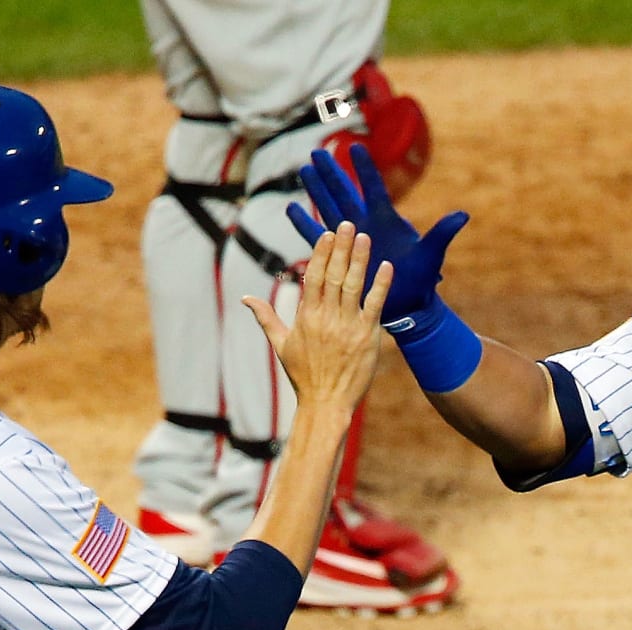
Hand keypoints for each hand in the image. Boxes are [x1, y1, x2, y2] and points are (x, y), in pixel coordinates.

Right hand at [243, 221, 393, 410]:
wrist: (326, 403)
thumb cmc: (303, 376)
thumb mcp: (280, 345)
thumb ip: (265, 318)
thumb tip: (244, 299)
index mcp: (306, 317)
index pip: (313, 277)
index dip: (321, 253)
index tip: (327, 233)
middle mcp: (326, 318)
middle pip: (334, 275)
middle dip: (340, 248)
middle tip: (347, 223)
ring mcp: (347, 326)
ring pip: (354, 286)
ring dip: (359, 259)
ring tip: (364, 237)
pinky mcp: (367, 336)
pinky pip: (376, 306)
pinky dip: (381, 286)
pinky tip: (387, 267)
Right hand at [285, 144, 468, 332]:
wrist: (407, 305)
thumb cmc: (421, 280)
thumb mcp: (431, 255)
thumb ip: (442, 233)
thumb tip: (463, 215)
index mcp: (386, 219)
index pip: (373, 187)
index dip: (365, 168)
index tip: (355, 147)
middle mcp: (366, 224)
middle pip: (345, 192)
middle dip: (331, 172)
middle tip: (317, 151)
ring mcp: (351, 239)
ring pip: (329, 208)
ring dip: (317, 190)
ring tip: (305, 169)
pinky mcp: (340, 255)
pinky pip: (317, 237)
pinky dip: (305, 224)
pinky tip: (292, 209)